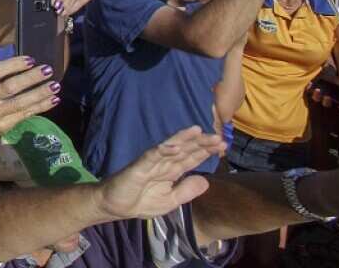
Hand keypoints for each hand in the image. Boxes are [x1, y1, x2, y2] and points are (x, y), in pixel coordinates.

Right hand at [0, 56, 60, 149]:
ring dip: (40, 93)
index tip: (31, 59)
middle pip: (10, 87)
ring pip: (20, 102)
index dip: (14, 64)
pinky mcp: (2, 127)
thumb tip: (20, 64)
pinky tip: (52, 100)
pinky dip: (40, 107)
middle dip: (31, 77)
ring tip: (55, 85)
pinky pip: (25, 115)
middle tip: (47, 70)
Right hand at [97, 127, 224, 220]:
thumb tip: (206, 181)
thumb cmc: (140, 202)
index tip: (223, 146)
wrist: (115, 207)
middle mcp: (163, 163)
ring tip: (199, 132)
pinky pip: (151, 156)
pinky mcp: (139, 166)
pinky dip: (162, 150)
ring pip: (170, 148)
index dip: (206, 151)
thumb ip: (186, 191)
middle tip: (219, 137)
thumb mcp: (170, 201)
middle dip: (201, 143)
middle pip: (185, 150)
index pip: (191, 158)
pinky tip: (175, 146)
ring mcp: (151, 163)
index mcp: (171, 171)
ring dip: (184, 140)